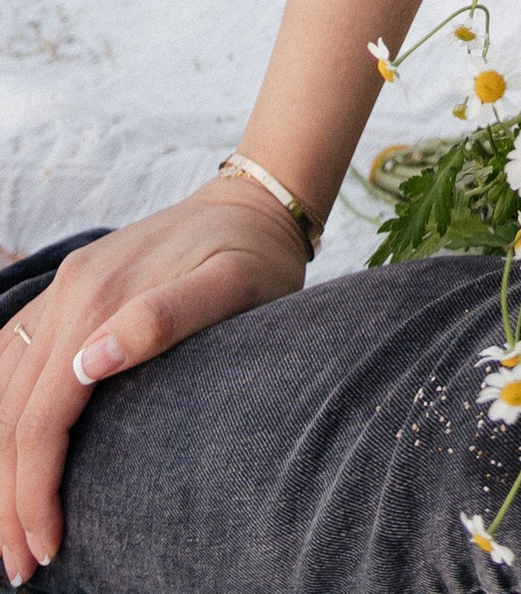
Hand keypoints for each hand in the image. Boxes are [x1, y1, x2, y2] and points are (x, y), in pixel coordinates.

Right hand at [0, 183, 307, 580]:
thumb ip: (167, 318)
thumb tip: (89, 363)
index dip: (34, 491)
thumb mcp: (234, 284)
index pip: (41, 418)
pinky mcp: (67, 291)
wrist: (257, 202)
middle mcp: (68, 291)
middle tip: (22, 566)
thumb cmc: (256, 255)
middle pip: (10, 414)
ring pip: (0, 391)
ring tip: (12, 526)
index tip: (47, 550)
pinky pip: (11, 357)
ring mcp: (61, 288)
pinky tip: (5, 451)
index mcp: (98, 296)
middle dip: (8, 498)